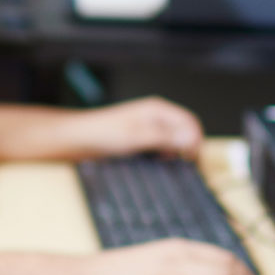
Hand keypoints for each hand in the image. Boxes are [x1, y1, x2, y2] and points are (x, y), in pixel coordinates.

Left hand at [67, 97, 203, 159]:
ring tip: (172, 163)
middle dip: (189, 145)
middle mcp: (156, 116)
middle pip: (185, 129)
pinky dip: (166, 154)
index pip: (189, 121)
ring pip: (175, 139)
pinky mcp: (142, 138)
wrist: (78, 139)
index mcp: (157, 110)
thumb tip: (189, 139)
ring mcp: (149, 127)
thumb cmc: (102, 134)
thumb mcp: (135, 136)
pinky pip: (163, 145)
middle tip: (186, 164)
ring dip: (178, 150)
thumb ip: (163, 137)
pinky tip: (159, 161)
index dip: (196, 139)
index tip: (192, 158)